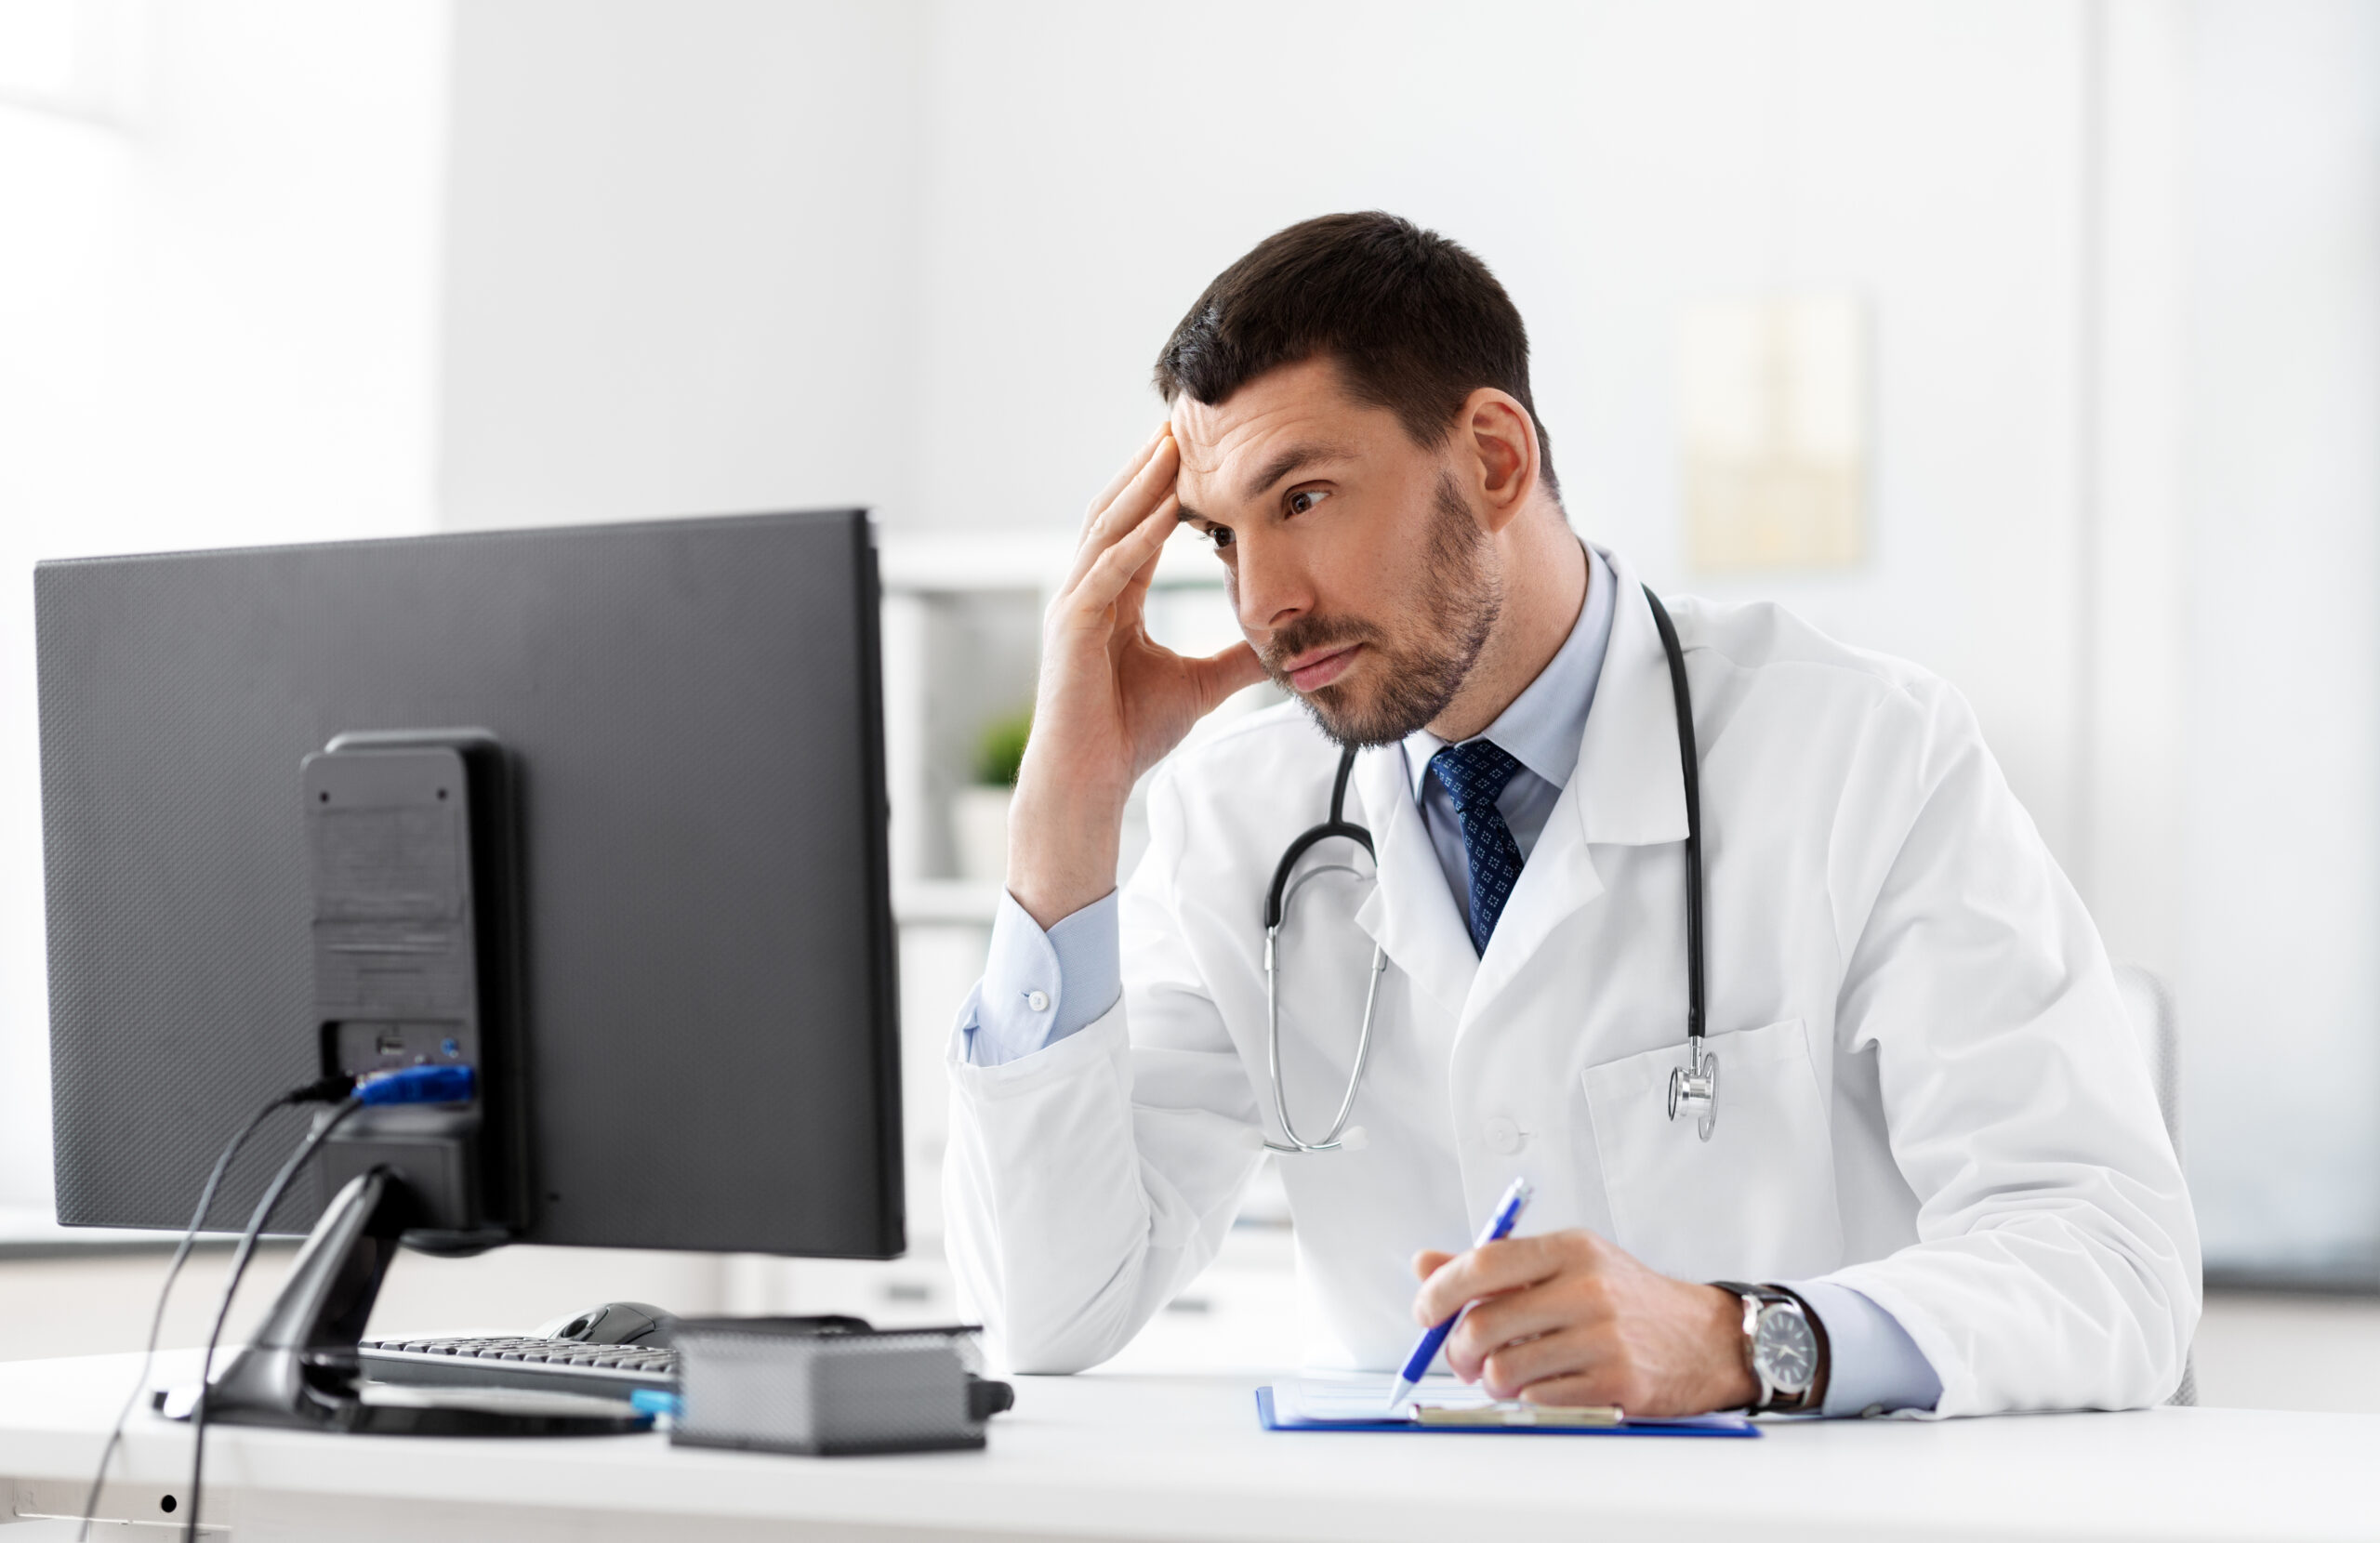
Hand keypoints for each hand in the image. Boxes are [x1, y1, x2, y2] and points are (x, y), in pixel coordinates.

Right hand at [1007, 425, 1265, 927]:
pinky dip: (1136, 537)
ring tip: (1176, 444)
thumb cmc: (1128, 736)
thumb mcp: (1198, 685)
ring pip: (1109, 527)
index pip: (1140, 525)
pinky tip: (1164, 508)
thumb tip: (1280, 648)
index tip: (1202, 447)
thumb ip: (1234, 660)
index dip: (1166, 484)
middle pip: (1119, 510)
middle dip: (1150, 465)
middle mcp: (1087, 590)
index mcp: (1112, 598)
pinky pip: (1108, 570)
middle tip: (1187, 419)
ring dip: (1143, 484)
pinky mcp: (1074, 627)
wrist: (1090, 784)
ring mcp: (1075, 604)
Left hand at [1411, 1229, 1759, 1415]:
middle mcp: (1587, 1288)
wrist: (1703, 1338)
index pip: (1484, 1263)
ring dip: (1493, 1380)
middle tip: (1463, 1359)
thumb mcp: (1567, 1264)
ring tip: (1508, 1373)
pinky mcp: (1617, 1382)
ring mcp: (1604, 1337)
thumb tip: (1424, 1264)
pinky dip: (1529, 1398)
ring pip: (1504, 1369)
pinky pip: (1538, 1399)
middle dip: (1458, 1351)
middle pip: (1484, 1324)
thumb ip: (1495, 1267)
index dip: (1440, 1291)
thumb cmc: (1625, 1299)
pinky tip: (1546, 1385)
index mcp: (1570, 1249)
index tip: (1425, 1312)